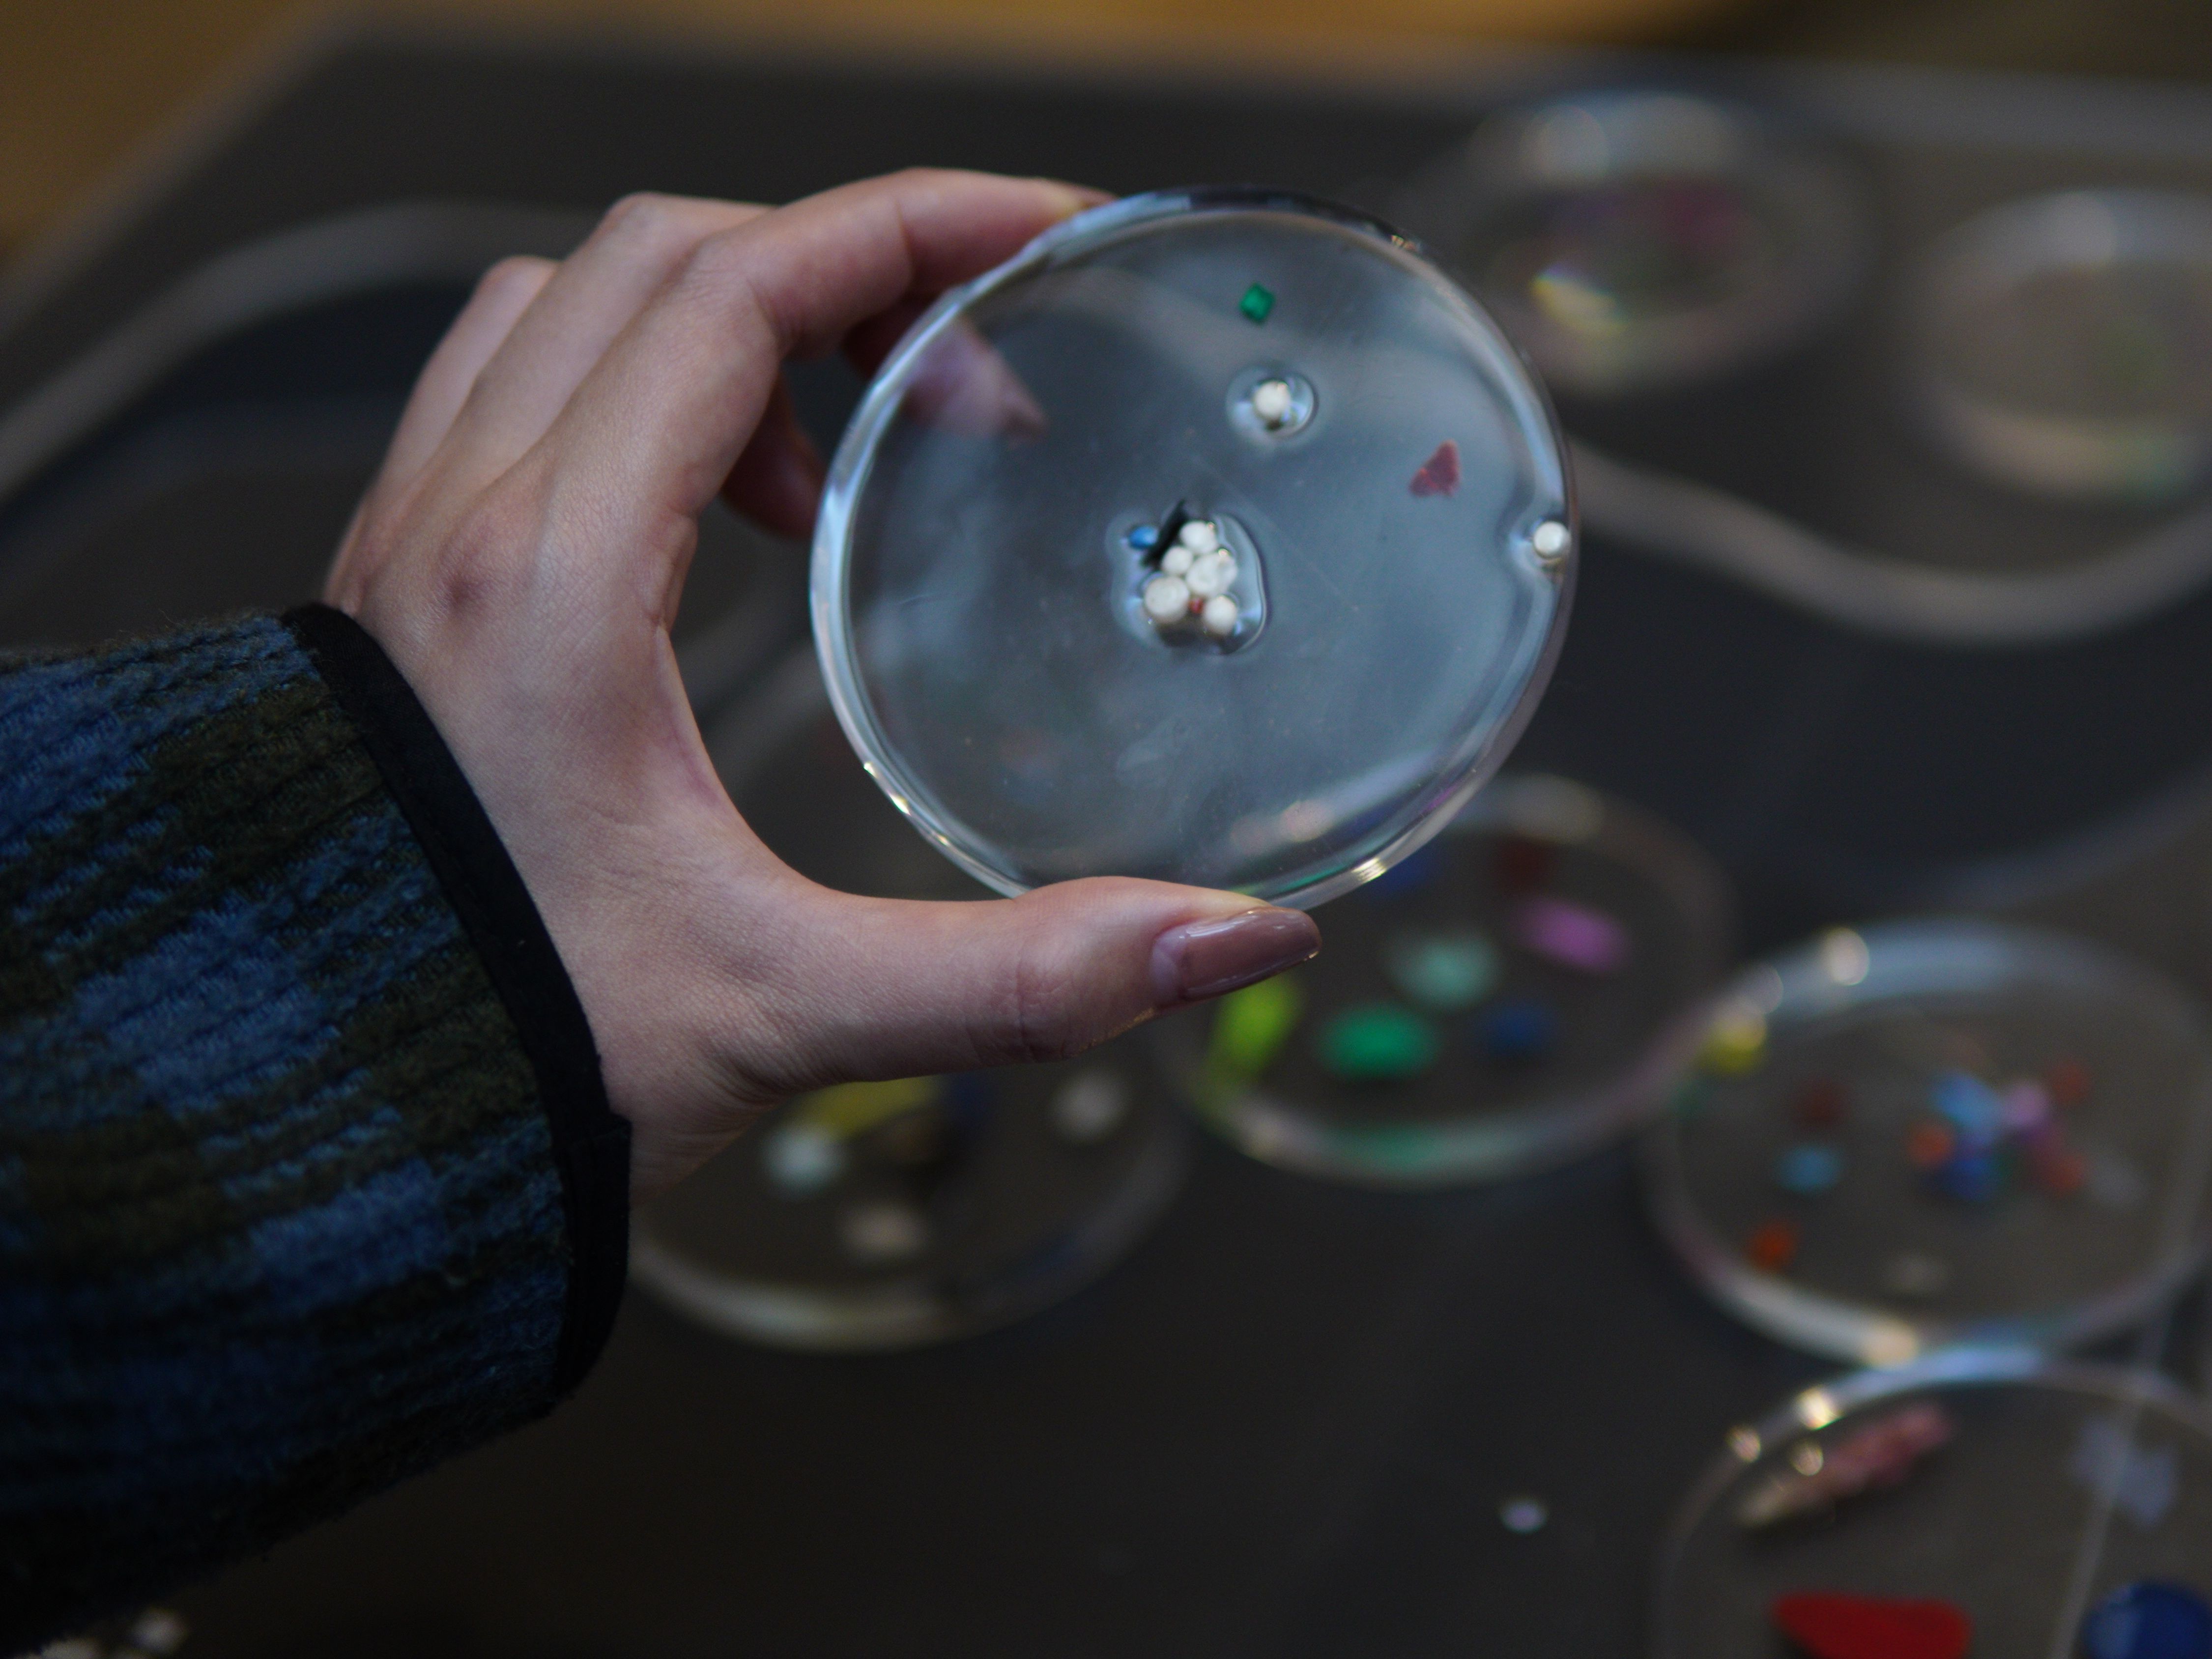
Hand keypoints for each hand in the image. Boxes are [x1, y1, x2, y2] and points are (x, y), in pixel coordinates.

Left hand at [325, 170, 1321, 1197]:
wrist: (314, 1131)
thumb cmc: (508, 1062)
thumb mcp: (788, 1015)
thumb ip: (1025, 978)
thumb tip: (1233, 939)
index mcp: (550, 581)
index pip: (736, 286)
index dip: (909, 226)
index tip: (1039, 235)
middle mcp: (459, 525)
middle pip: (664, 258)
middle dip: (846, 266)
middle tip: (978, 365)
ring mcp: (411, 544)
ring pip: (576, 308)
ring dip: (733, 323)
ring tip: (852, 450)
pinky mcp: (403, 590)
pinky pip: (519, 394)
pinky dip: (641, 392)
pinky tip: (726, 522)